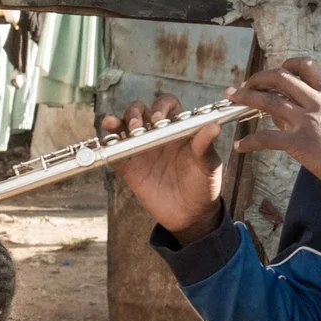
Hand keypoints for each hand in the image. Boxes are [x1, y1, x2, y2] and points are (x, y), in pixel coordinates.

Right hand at [103, 95, 225, 241]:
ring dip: (120, 122)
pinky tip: (107, 139)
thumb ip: (205, 147)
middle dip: (135, 112)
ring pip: (125, 126)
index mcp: (177, 129)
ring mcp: (142, 150)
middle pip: (141, 110)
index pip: (167, 105)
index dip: (161, 106)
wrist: (191, 215)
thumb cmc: (203, 186)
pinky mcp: (130, 168)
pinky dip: (108, 144)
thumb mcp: (208, 166)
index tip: (160, 119)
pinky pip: (115, 152)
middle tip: (139, 127)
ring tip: (118, 126)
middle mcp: (158, 135)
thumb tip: (213, 127)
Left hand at [227, 58, 320, 191]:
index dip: (288, 64)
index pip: (307, 66)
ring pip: (268, 102)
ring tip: (231, 98)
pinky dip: (250, 142)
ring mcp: (306, 122)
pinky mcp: (299, 143)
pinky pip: (267, 138)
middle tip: (244, 84)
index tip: (277, 69)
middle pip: (280, 78)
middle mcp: (315, 104)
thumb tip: (285, 115)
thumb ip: (315, 111)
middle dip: (258, 78)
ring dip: (246, 97)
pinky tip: (240, 146)